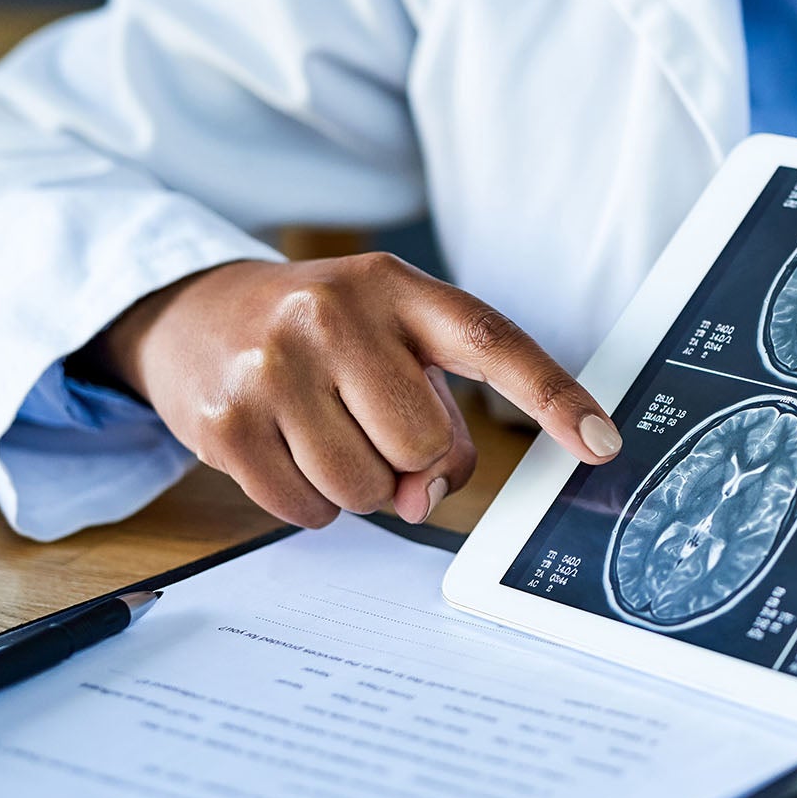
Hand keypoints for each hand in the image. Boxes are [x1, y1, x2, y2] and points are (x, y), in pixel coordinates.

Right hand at [92, 254, 620, 526]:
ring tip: (324, 431)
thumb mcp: (391, 344)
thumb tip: (421, 499)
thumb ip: (438, 418)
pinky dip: (311, 503)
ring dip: (359, 485)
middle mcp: (332, 315)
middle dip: (411, 459)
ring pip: (367, 488)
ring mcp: (271, 366)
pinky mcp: (224, 422)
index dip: (553, 397)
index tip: (601, 443)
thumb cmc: (322, 339)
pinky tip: (288, 451)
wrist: (196, 316)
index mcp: (395, 288)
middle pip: (423, 444)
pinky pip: (308, 510)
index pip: (490, 342)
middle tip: (372, 425)